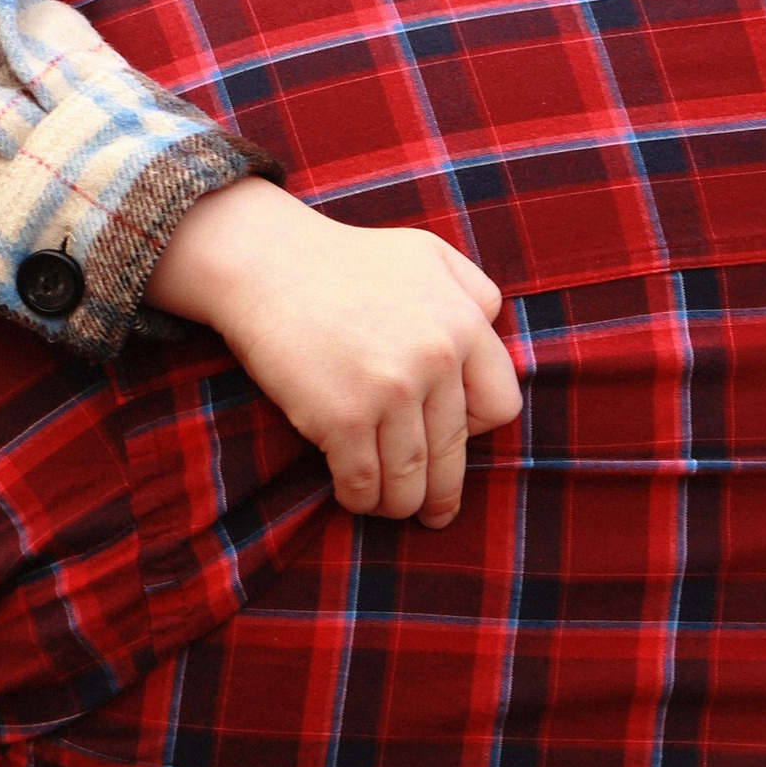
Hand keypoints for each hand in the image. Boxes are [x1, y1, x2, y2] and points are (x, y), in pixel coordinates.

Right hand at [148, 179, 522, 526]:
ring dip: (400, 504)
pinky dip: (360, 500)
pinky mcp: (342, 418)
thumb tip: (493, 324)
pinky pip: (363, 483)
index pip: (500, 406)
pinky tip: (353, 497)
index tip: (452, 438)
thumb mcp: (427, 254)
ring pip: (410, 479)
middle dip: (443, 492)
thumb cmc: (344, 260)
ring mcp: (390, 391)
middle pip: (453, 452)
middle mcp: (436, 359)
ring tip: (389, 508)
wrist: (265, 262)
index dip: (477, 430)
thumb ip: (472, 287)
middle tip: (435, 513)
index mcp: (464, 323)